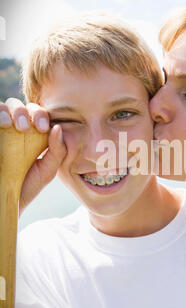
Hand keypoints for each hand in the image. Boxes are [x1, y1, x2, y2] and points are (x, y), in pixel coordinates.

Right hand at [0, 98, 66, 215]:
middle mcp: (15, 127)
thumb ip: (57, 151)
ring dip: (7, 111)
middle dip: (23, 111)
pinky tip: (1, 125)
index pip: (37, 113)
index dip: (40, 114)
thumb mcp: (47, 170)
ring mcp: (0, 130)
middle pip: (19, 105)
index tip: (43, 128)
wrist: (7, 201)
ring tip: (9, 125)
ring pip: (3, 106)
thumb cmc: (28, 186)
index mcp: (32, 133)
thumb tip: (58, 127)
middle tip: (25, 127)